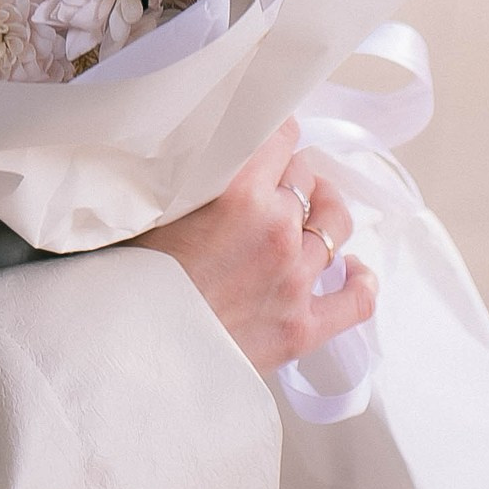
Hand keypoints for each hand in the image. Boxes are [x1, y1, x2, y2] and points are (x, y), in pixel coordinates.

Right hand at [137, 116, 376, 376]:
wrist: (128, 352)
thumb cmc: (130, 280)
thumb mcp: (156, 206)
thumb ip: (196, 174)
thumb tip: (212, 149)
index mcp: (239, 192)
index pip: (280, 136)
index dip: (272, 136)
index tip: (264, 140)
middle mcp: (276, 230)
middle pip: (306, 177)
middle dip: (288, 177)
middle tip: (267, 185)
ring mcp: (295, 280)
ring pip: (334, 224)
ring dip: (322, 213)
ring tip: (310, 213)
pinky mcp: (302, 327)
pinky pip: (356, 300)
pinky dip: (360, 281)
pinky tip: (353, 270)